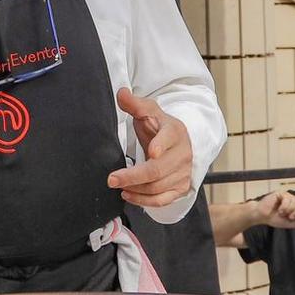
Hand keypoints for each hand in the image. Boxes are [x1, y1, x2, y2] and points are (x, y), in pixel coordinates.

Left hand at [108, 87, 192, 206]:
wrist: (179, 143)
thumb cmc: (160, 126)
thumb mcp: (149, 111)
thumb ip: (135, 104)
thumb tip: (121, 93)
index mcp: (175, 131)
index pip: (169, 137)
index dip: (161, 144)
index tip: (151, 151)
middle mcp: (182, 154)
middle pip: (158, 170)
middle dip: (134, 176)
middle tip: (112, 179)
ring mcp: (183, 173)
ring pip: (158, 187)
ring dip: (136, 189)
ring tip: (117, 185)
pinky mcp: (180, 188)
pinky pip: (162, 200)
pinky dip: (144, 201)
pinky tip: (128, 195)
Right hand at [253, 189, 294, 227]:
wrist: (262, 216)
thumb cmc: (274, 218)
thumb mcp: (290, 223)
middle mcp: (292, 199)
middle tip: (291, 217)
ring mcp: (286, 196)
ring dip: (290, 210)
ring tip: (282, 214)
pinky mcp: (280, 193)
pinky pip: (287, 199)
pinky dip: (284, 207)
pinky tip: (279, 210)